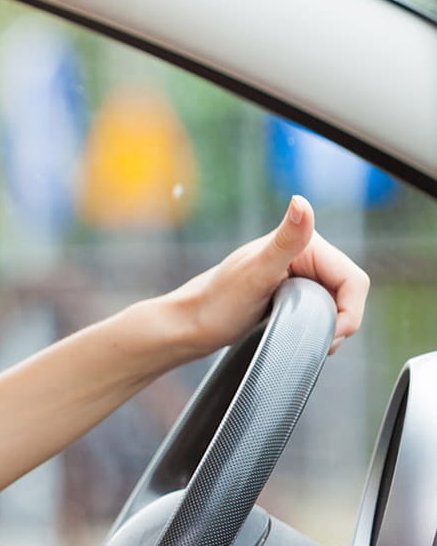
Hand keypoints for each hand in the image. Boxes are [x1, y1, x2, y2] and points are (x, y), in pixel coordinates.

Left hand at [168, 195, 368, 356]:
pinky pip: (324, 313)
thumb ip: (285, 240)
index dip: (350, 311)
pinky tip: (300, 336)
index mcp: (304, 244)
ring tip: (306, 339)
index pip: (354, 280)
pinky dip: (320, 329)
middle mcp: (305, 256)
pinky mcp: (294, 295)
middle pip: (349, 294)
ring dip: (331, 328)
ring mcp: (300, 277)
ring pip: (339, 306)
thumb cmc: (218, 302)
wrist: (191, 325)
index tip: (332, 335)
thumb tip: (301, 202)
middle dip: (341, 322)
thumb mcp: (256, 272)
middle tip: (318, 343)